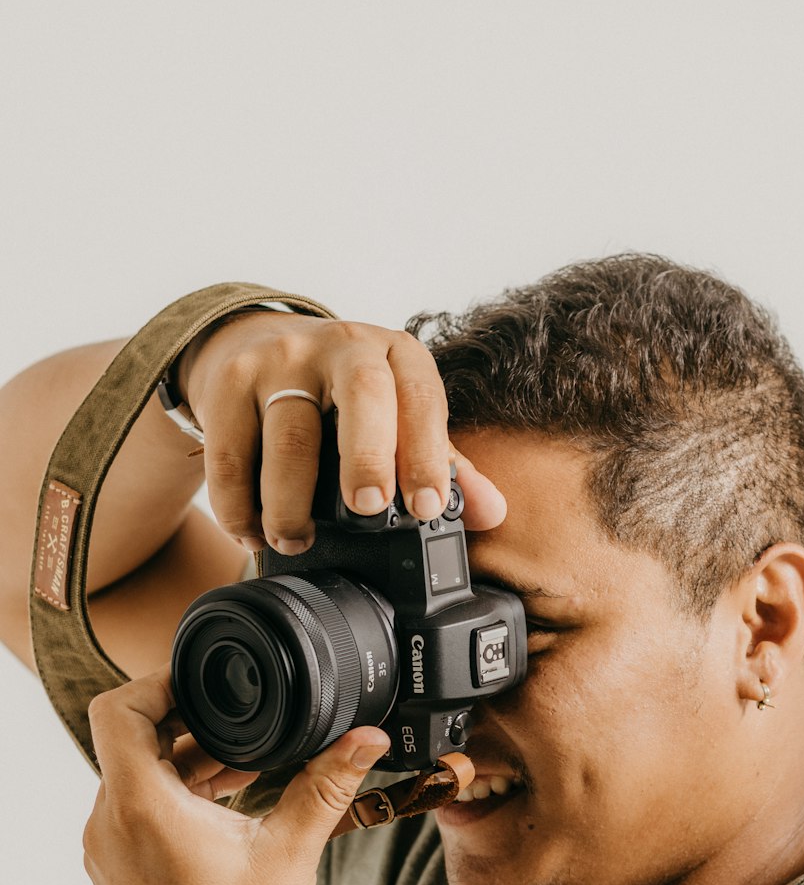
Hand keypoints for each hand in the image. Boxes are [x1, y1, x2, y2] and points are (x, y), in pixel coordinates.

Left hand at [83, 663, 390, 884]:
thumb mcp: (291, 849)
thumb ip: (327, 783)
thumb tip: (367, 737)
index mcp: (140, 806)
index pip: (117, 710)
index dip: (155, 681)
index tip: (202, 680)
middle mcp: (109, 825)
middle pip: (131, 740)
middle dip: (187, 723)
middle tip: (243, 722)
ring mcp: (107, 852)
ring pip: (135, 777)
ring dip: (185, 762)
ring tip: (246, 765)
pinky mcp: (117, 873)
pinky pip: (135, 811)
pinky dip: (174, 796)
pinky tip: (228, 807)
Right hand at [177, 310, 506, 555]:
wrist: (258, 344)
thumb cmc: (344, 397)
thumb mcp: (398, 416)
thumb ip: (444, 464)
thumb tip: (492, 513)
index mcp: (396, 356)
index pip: (421, 397)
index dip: (427, 453)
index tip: (427, 507)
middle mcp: (342, 346)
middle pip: (361, 394)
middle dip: (367, 454)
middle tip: (367, 509)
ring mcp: (281, 359)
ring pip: (288, 432)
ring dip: (290, 500)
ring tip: (297, 540)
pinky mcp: (229, 380)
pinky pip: (231, 451)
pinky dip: (238, 502)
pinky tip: (252, 531)